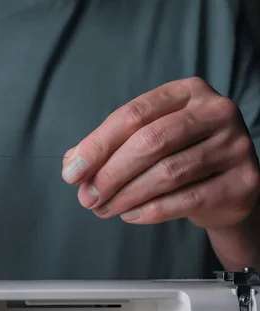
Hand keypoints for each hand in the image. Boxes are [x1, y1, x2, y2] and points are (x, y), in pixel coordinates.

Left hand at [61, 77, 259, 228]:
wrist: (227, 186)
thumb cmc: (178, 154)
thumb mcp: (144, 139)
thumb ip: (108, 146)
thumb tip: (72, 164)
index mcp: (187, 91)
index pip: (133, 114)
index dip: (97, 145)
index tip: (71, 173)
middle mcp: (217, 111)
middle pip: (150, 142)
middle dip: (110, 174)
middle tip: (86, 198)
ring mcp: (235, 145)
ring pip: (167, 172)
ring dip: (126, 196)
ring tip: (102, 209)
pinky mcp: (243, 181)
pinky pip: (187, 199)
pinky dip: (150, 210)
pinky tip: (129, 215)